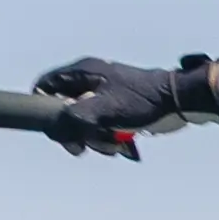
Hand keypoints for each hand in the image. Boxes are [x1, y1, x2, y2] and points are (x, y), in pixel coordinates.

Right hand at [31, 54, 206, 156]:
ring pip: (81, 122)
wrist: (176, 101)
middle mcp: (88, 81)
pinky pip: (98, 127)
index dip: (42, 107)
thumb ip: (75, 117)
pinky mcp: (112, 109)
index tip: (53, 127)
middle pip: (61, 109)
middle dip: (73, 131)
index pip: (45, 86)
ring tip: (111, 145)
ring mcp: (100, 95)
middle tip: (82, 146)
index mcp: (82, 73)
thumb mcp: (103, 109)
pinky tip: (120, 144)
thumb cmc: (141, 100)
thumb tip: (55, 127)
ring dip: (92, 138)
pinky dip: (105, 138)